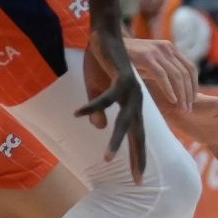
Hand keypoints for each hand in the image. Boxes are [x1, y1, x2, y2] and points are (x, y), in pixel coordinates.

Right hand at [79, 25, 146, 179]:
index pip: (137, 138)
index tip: (139, 180)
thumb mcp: (97, 92)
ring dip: (115, 140)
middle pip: (138, 135)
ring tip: (107, 158)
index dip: (138, 158)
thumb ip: (99, 112)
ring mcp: (131, 91)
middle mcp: (136, 102)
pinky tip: (78, 114)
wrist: (105, 37)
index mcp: (133, 108)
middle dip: (137, 158)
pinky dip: (91, 106)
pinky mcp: (121, 79)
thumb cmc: (102, 65)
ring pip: (124, 121)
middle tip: (138, 180)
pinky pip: (104, 98)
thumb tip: (101, 129)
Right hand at [124, 36, 196, 110]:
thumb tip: (174, 95)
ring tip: (182, 109)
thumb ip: (161, 73)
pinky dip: (169, 89)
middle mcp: (166, 48)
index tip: (192, 101)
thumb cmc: (126, 59)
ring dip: (182, 95)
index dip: (194, 85)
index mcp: (169, 48)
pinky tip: (172, 101)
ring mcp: (156, 51)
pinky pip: (162, 75)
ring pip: (177, 75)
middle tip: (188, 109)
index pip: (190, 68)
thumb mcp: (148, 65)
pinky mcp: (145, 56)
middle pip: (186, 73)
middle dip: (189, 93)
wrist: (105, 43)